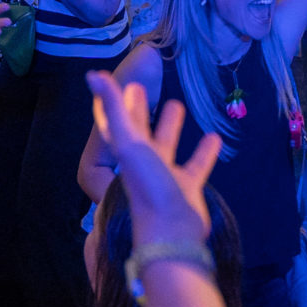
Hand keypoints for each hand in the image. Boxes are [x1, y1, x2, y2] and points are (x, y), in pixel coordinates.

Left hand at [87, 75, 214, 244]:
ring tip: (177, 104)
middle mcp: (142, 162)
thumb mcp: (129, 143)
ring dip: (169, 127)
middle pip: (137, 130)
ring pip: (165, 145)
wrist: (172, 231)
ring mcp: (164, 176)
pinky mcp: (186, 188)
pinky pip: (195, 166)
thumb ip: (114, 109)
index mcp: (125, 150)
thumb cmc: (147, 185)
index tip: (106, 81)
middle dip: (137, 110)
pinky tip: (214, 137)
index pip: (113, 121)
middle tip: (139, 86)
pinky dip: (203, 152)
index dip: (108, 102)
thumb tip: (92, 75)